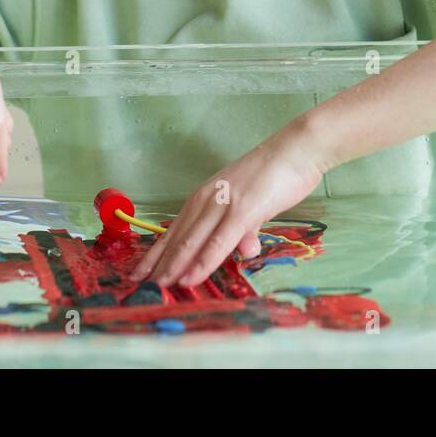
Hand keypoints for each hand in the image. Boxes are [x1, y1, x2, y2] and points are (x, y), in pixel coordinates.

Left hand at [131, 117, 329, 287]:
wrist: (296, 150)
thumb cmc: (276, 174)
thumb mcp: (253, 205)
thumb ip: (246, 228)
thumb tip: (246, 248)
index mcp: (206, 195)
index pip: (175, 228)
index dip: (157, 251)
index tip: (141, 269)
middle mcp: (207, 198)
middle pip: (177, 236)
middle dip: (157, 263)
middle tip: (138, 284)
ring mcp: (223, 204)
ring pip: (191, 241)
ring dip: (173, 266)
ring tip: (158, 286)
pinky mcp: (241, 211)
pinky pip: (217, 242)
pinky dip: (202, 262)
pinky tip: (190, 278)